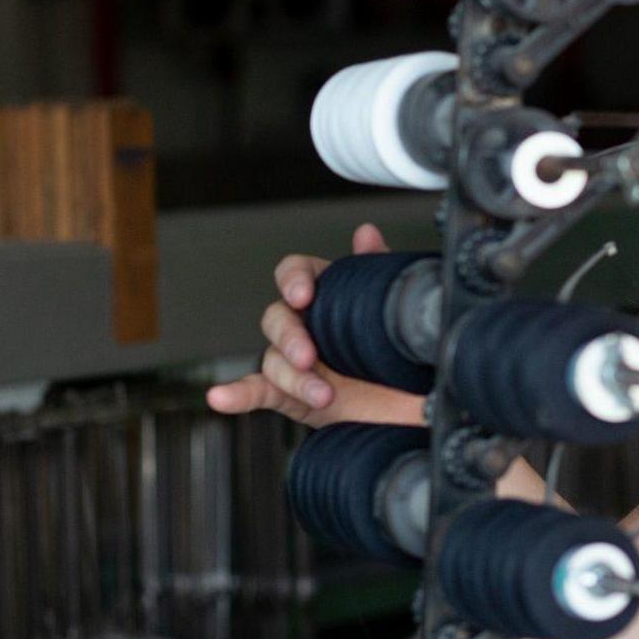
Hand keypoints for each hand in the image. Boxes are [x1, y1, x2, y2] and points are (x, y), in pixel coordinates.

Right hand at [205, 222, 427, 426]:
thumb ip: (378, 272)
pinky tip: (220, 398)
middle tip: (309, 356)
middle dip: (290, 338)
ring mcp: (295, 361)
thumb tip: (365, 233)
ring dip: (294, 379)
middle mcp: (307, 324)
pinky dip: (236, 395)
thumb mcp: (398, 313)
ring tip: (323, 395)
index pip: (295, 272)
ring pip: (273, 360)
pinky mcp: (290, 395)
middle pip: (276, 317)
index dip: (293, 280)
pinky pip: (257, 391)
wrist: (418, 405)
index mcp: (328, 295)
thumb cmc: (406, 356)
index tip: (304, 295)